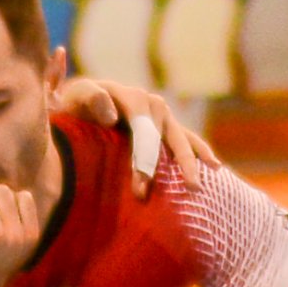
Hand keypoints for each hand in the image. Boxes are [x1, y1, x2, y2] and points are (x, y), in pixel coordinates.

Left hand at [57, 77, 224, 182]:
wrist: (76, 107)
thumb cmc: (72, 106)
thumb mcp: (74, 98)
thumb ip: (90, 99)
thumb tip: (112, 116)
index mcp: (130, 96)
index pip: (143, 130)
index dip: (144, 159)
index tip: (141, 190)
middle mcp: (151, 104)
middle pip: (167, 136)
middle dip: (175, 165)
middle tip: (186, 190)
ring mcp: (161, 116)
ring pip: (181, 139)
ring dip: (190, 162)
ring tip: (197, 185)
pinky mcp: (165, 128)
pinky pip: (187, 140)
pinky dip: (200, 152)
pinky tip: (215, 168)